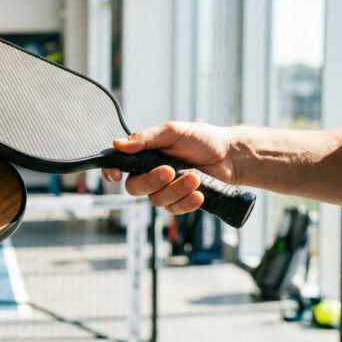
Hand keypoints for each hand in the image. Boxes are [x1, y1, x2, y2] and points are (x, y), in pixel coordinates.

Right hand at [103, 122, 239, 213]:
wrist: (230, 155)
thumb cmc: (202, 139)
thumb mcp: (173, 132)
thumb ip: (146, 138)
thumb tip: (117, 144)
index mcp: (144, 155)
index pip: (119, 166)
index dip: (111, 172)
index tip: (116, 176)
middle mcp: (150, 174)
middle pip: (135, 187)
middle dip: (152, 181)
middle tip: (170, 171)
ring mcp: (165, 190)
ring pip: (156, 200)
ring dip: (175, 190)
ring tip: (195, 178)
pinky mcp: (180, 202)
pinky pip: (174, 209)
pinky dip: (186, 202)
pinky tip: (199, 194)